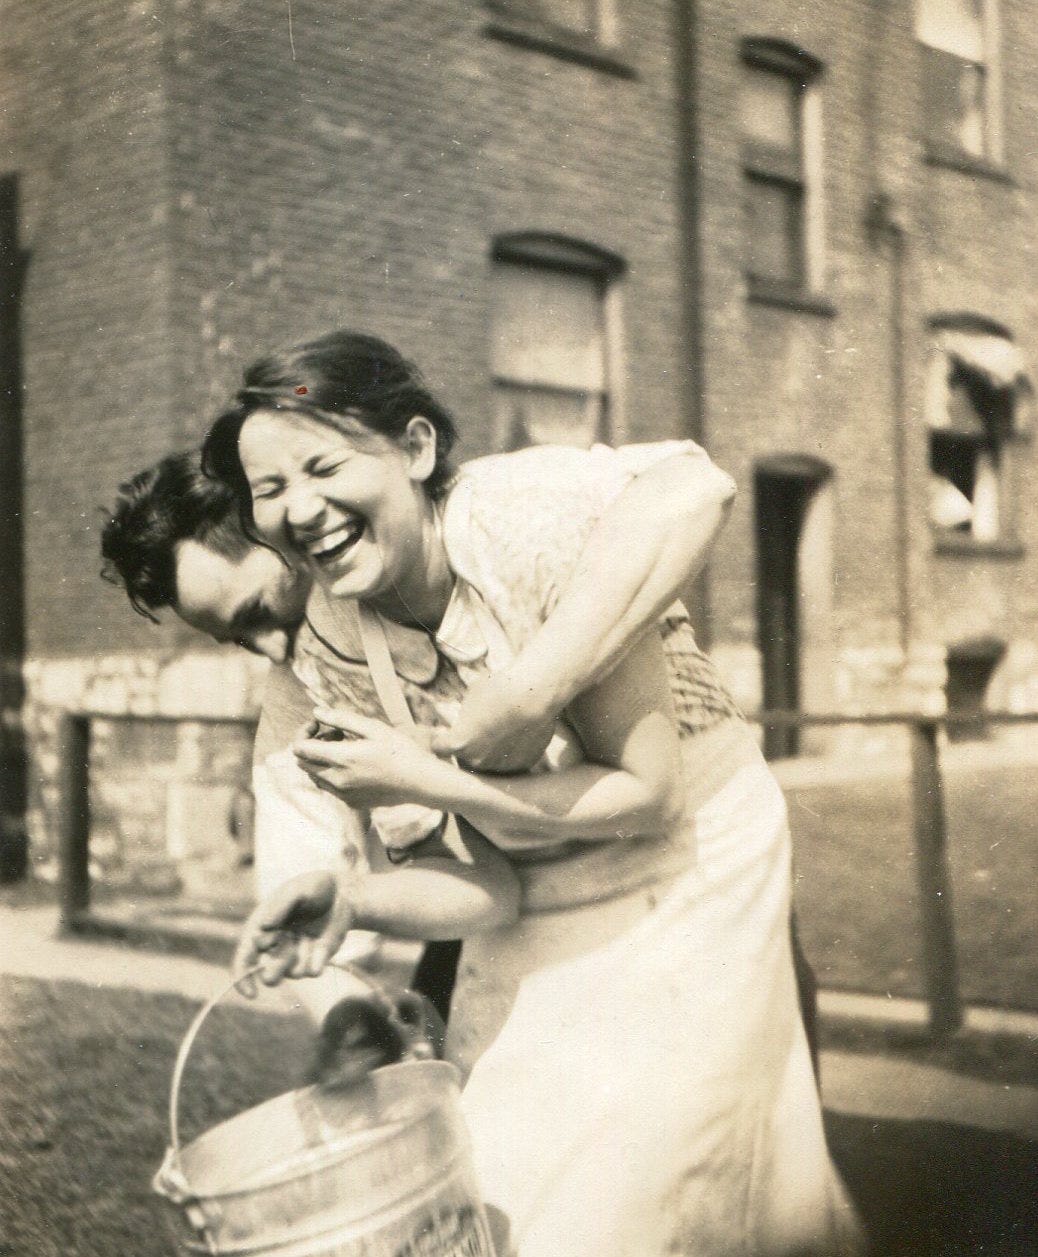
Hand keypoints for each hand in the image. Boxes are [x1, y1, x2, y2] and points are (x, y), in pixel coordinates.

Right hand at [234, 870, 353, 995]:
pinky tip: (320, 945)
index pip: (245, 959)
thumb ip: (280, 905)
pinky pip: (313, 971)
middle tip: (286, 952)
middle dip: (275, 971)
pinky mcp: (316, 961)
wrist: (340, 892)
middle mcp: (276, 948)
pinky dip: (317, 962)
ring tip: (308, 935)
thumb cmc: (312, 889)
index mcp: (261, 930)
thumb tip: (264, 926)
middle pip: (269, 975)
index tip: (254, 987)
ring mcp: (297, 957)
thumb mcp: (297, 889)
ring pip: (294, 973)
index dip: (244, 977)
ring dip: (301, 959)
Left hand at [294, 707, 441, 808]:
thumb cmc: (401, 750)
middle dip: (311, 745)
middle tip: (335, 734)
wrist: (421, 783)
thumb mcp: (373, 727)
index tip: (319, 724)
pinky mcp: (351, 803)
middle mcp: (337, 780)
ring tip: (346, 748)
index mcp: (341, 758)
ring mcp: (343, 794)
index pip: (299, 749)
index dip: (303, 732)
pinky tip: (356, 764)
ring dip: (321, 760)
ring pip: (315, 776)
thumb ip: (341, 719)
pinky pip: (330, 787)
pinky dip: (333, 773)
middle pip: (302, 763)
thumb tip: (316, 712)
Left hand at [430, 667, 557, 772]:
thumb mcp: (471, 698)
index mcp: (458, 744)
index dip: (440, 739)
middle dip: (466, 751)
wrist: (534, 696)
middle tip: (475, 734)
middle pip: (464, 761)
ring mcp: (500, 767)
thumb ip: (464, 719)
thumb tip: (466, 724)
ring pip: (488, 765)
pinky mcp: (522, 766)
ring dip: (489, 754)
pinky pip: (511, 764)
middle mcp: (476, 761)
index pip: (439, 748)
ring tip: (500, 733)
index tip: (443, 733)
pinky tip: (516, 736)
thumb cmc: (500, 690)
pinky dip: (511, 755)